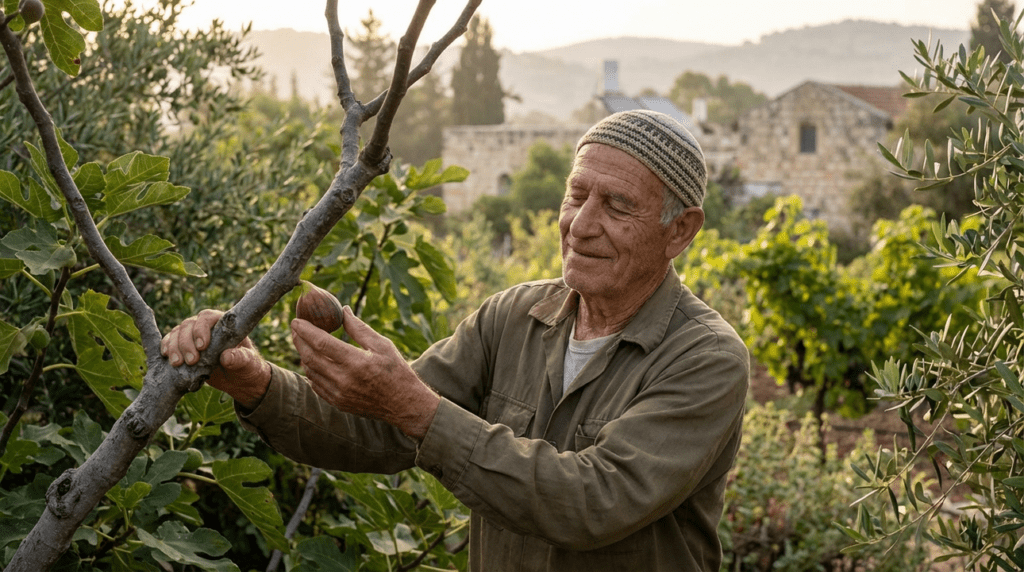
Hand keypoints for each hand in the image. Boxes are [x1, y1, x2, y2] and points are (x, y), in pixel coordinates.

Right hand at [161, 309, 270, 408]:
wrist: (240, 380)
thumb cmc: (247, 367)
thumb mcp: (248, 363)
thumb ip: (240, 358)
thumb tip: (226, 356)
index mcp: (224, 325)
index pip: (208, 317)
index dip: (201, 329)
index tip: (202, 346)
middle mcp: (207, 327)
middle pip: (189, 325)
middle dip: (186, 342)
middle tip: (191, 361)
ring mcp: (193, 337)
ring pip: (177, 333)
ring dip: (174, 347)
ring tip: (177, 364)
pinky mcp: (185, 348)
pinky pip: (170, 342)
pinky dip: (166, 348)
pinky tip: (166, 357)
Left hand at [290, 306, 438, 439]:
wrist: (404, 405)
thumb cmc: (396, 371)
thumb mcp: (382, 345)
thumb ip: (359, 328)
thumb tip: (343, 310)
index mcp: (356, 362)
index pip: (321, 343)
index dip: (305, 330)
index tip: (296, 320)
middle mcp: (344, 380)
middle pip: (310, 357)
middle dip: (299, 341)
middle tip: (295, 329)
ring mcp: (339, 394)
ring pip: (310, 372)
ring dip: (303, 356)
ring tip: (303, 343)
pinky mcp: (338, 403)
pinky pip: (316, 385)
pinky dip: (311, 372)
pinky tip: (313, 362)